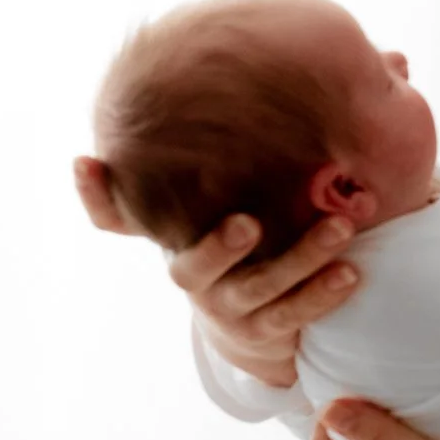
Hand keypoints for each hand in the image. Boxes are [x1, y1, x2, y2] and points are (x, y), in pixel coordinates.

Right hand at [72, 155, 361, 387]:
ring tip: (341, 229)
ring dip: (302, 258)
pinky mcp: (269, 333)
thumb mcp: (208, 209)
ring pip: (262, 289)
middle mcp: (195, 280)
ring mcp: (232, 310)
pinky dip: (324, 293)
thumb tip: (202, 105)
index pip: (114, 217)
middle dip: (220, 245)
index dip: (94, 194)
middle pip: (197, 266)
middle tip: (249, 222)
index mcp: (174, 243)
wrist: (255, 326)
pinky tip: (353, 272)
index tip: (86, 161)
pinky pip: (295, 314)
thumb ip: (205, 164)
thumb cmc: (235, 249)